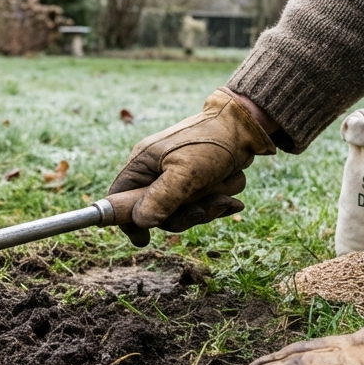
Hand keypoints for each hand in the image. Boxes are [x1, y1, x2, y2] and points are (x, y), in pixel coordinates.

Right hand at [108, 88, 276, 245]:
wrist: (245, 126)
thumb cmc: (213, 142)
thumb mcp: (187, 171)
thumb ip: (163, 197)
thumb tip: (141, 223)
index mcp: (143, 164)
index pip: (118, 198)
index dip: (128, 220)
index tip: (144, 238)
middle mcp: (155, 172)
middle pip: (156, 213)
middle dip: (185, 215)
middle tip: (203, 208)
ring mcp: (176, 178)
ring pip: (183, 213)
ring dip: (208, 207)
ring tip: (225, 192)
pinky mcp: (196, 183)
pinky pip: (202, 207)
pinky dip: (218, 203)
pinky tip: (231, 197)